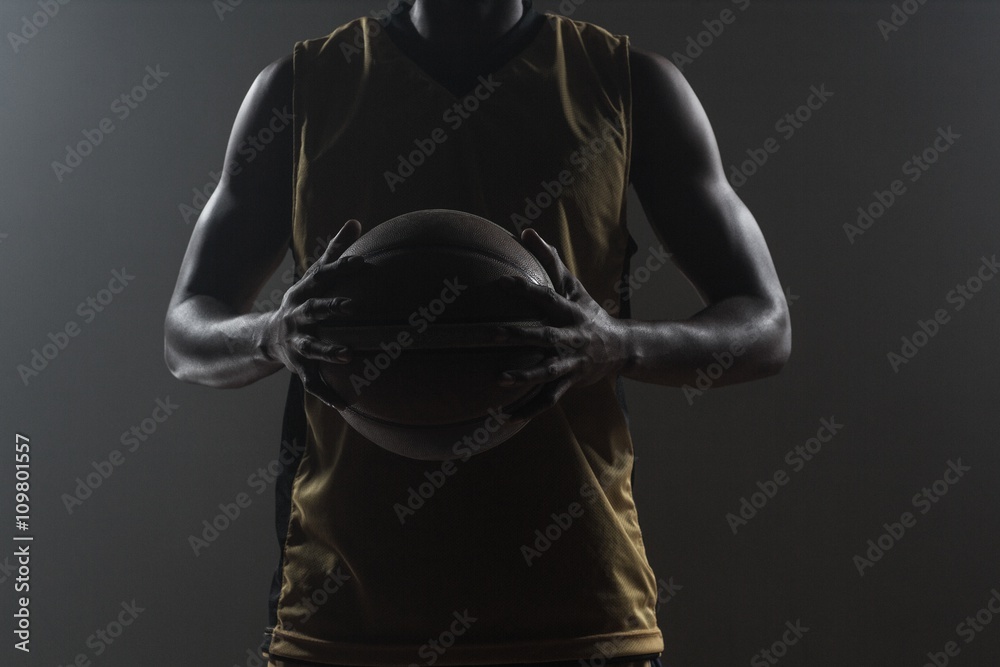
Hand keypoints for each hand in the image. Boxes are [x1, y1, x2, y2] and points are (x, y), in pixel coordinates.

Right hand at [260, 219, 369, 408]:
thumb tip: (356, 221)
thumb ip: (334, 251)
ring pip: (312, 348)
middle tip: (353, 307)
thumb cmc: (300, 303)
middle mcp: (297, 318)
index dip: (339, 269)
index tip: (361, 261)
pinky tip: (346, 404)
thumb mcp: (312, 277)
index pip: (321, 277)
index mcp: (302, 295)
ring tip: (348, 354)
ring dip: (328, 351)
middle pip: (313, 311)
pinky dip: (328, 394)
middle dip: (330, 308)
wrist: (261, 339)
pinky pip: (314, 382)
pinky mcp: (298, 366)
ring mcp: (296, 343)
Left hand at [494, 228, 633, 421]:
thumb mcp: (574, 287)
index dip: (526, 290)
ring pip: (547, 371)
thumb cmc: (589, 313)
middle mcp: (572, 337)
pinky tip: (507, 416)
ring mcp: (571, 362)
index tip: (501, 282)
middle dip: (518, 336)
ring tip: (499, 378)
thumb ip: (551, 262)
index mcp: (571, 313)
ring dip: (525, 376)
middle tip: (488, 334)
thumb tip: (527, 232)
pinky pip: (549, 398)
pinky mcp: (570, 383)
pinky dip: (530, 408)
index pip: (547, 297)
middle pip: (543, 336)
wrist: (621, 349)